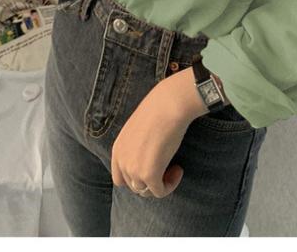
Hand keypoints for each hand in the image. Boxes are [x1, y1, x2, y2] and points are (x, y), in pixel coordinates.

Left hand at [111, 66, 206, 198]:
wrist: (168, 105)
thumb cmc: (158, 111)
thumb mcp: (138, 130)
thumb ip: (137, 146)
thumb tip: (148, 157)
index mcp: (118, 150)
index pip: (120, 178)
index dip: (136, 178)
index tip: (153, 166)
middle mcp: (122, 162)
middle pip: (134, 186)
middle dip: (150, 181)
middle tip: (167, 166)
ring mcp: (134, 170)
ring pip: (146, 191)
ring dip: (160, 183)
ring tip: (173, 167)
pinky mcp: (149, 175)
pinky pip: (159, 192)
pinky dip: (170, 185)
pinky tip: (178, 169)